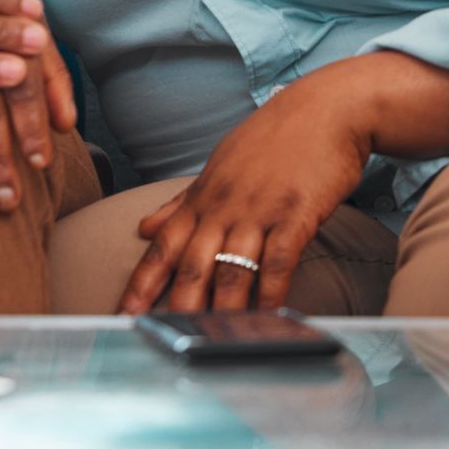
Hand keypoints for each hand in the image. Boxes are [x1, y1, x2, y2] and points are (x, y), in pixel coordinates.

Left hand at [117, 76, 368, 315]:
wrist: (325, 109)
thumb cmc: (272, 139)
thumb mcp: (219, 165)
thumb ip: (181, 201)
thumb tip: (143, 227)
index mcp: (203, 196)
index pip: (164, 244)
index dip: (143, 280)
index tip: (124, 311)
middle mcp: (225, 205)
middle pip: (193, 261)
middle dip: (174, 303)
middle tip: (160, 336)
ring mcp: (260, 209)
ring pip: (233, 266)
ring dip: (222, 307)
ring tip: (211, 340)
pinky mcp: (296, 212)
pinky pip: (279, 258)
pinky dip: (271, 289)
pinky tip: (268, 315)